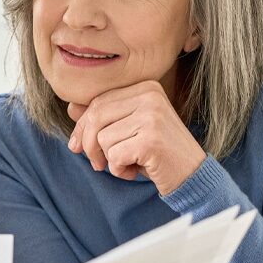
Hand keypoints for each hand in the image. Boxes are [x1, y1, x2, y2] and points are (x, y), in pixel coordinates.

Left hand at [67, 80, 205, 195]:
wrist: (192, 175)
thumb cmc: (156, 152)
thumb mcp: (129, 130)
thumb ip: (103, 118)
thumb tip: (71, 108)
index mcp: (145, 87)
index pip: (98, 102)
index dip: (82, 128)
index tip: (77, 147)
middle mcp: (150, 96)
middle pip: (95, 117)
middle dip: (89, 145)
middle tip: (98, 164)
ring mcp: (152, 116)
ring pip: (102, 139)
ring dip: (109, 160)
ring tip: (129, 164)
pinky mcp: (151, 140)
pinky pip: (114, 156)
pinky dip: (119, 170)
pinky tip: (136, 170)